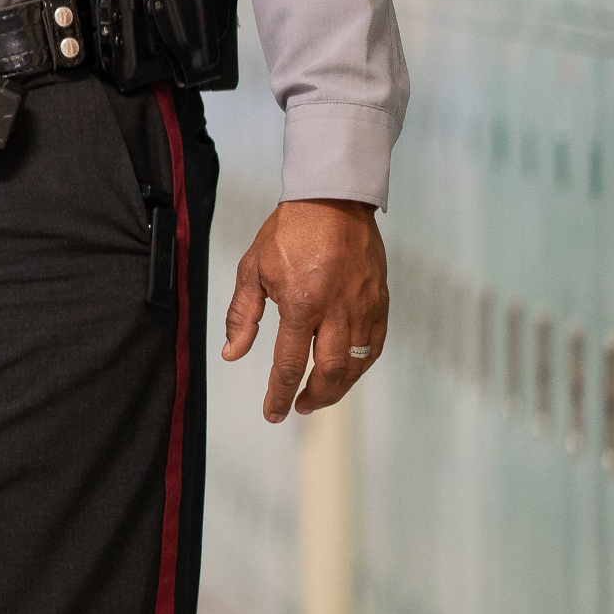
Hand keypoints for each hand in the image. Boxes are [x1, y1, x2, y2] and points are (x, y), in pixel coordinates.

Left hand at [222, 199, 388, 420]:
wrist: (332, 201)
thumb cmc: (288, 233)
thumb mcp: (252, 269)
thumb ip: (242, 315)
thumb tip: (233, 353)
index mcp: (301, 304)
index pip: (290, 364)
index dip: (280, 394)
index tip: (273, 412)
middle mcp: (336, 311)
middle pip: (331, 372)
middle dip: (315, 397)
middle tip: (300, 407)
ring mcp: (363, 307)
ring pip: (357, 364)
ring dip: (339, 387)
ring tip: (321, 395)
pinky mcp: (380, 301)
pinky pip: (375, 345)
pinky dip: (362, 365)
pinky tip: (348, 371)